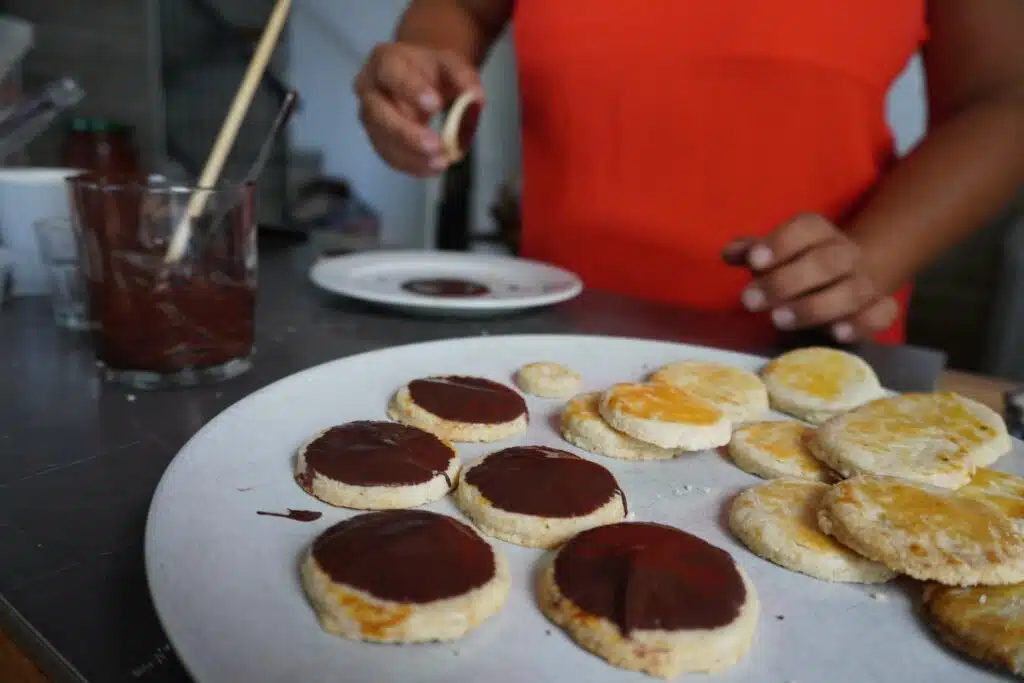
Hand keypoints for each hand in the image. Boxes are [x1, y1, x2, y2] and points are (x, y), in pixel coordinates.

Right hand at [354, 43, 481, 175]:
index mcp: (385, 61)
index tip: (436, 106)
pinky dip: (411, 165)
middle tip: (436, 146)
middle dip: (408, 133)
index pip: (393, 75)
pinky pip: (389, 156)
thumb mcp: (450, 63)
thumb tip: (476, 99)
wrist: (415, 76)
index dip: (412, 90)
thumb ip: (464, 77)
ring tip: (440, 163)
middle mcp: (369, 89)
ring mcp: (369, 116)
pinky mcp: (376, 138)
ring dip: (411, 156)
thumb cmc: (429, 69)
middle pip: (380, 114)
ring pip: (383, 140)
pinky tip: (431, 169)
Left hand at [722, 214, 897, 342]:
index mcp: (819, 233)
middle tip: (750, 302)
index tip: (754, 262)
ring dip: (815, 306)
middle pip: (826, 261)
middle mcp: (846, 253)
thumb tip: (729, 252)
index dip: (780, 243)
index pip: (806, 228)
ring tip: (778, 319)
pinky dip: (862, 324)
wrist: (852, 274)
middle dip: (787, 281)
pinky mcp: (879, 308)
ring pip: (852, 290)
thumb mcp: (774, 255)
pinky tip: (836, 334)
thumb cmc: (798, 265)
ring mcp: (866, 281)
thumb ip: (753, 252)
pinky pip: (881, 314)